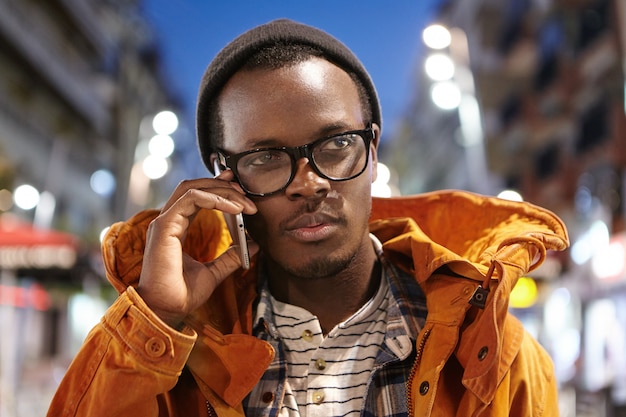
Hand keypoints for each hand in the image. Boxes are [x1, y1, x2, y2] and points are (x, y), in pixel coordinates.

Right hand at [136, 172, 257, 327]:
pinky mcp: (165, 226)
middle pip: (194, 186)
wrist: (166, 311)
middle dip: (222, 184)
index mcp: (175, 227)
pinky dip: (214, 199)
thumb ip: (230, 256)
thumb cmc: (182, 294)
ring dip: (222, 191)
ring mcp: (164, 222)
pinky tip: (234, 209)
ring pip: (193, 188)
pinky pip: (191, 199)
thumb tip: (254, 245)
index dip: (217, 187)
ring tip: (244, 203)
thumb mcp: (213, 272)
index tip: (240, 190)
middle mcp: (168, 221)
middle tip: (246, 194)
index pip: (195, 195)